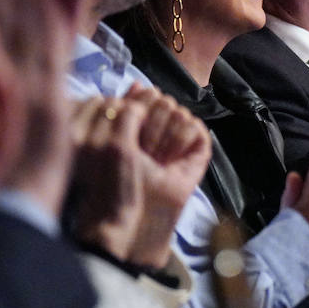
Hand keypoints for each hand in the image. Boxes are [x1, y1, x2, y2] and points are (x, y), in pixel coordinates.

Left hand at [70, 88, 210, 266]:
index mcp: (127, 124)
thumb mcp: (112, 141)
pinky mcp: (196, 153)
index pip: (139, 92)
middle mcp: (152, 129)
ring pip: (177, 109)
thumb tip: (140, 84)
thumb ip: (128, 109)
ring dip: (164, 135)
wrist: (132, 223)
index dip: (132, 109)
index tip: (124, 137)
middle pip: (160, 98)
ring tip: (156, 161)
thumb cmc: (113, 186)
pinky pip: (195, 127)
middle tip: (142, 154)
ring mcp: (175, 140)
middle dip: (149, 124)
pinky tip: (170, 160)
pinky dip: (181, 139)